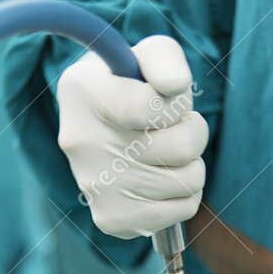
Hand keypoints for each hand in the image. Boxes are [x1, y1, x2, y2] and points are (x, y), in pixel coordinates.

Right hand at [56, 35, 208, 238]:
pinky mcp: (110, 218)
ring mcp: (93, 185)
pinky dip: (184, 195)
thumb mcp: (146, 55)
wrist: (104, 127)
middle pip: (181, 148)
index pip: (156, 106)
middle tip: (171, 127)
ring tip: (167, 152)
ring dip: (190, 164)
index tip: (166, 96)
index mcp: (83, 90)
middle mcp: (81, 141)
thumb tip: (174, 86)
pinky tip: (162, 178)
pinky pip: (180, 212)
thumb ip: (165, 58)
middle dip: (191, 132)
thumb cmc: (134, 86)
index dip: (177, 103)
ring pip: (185, 181)